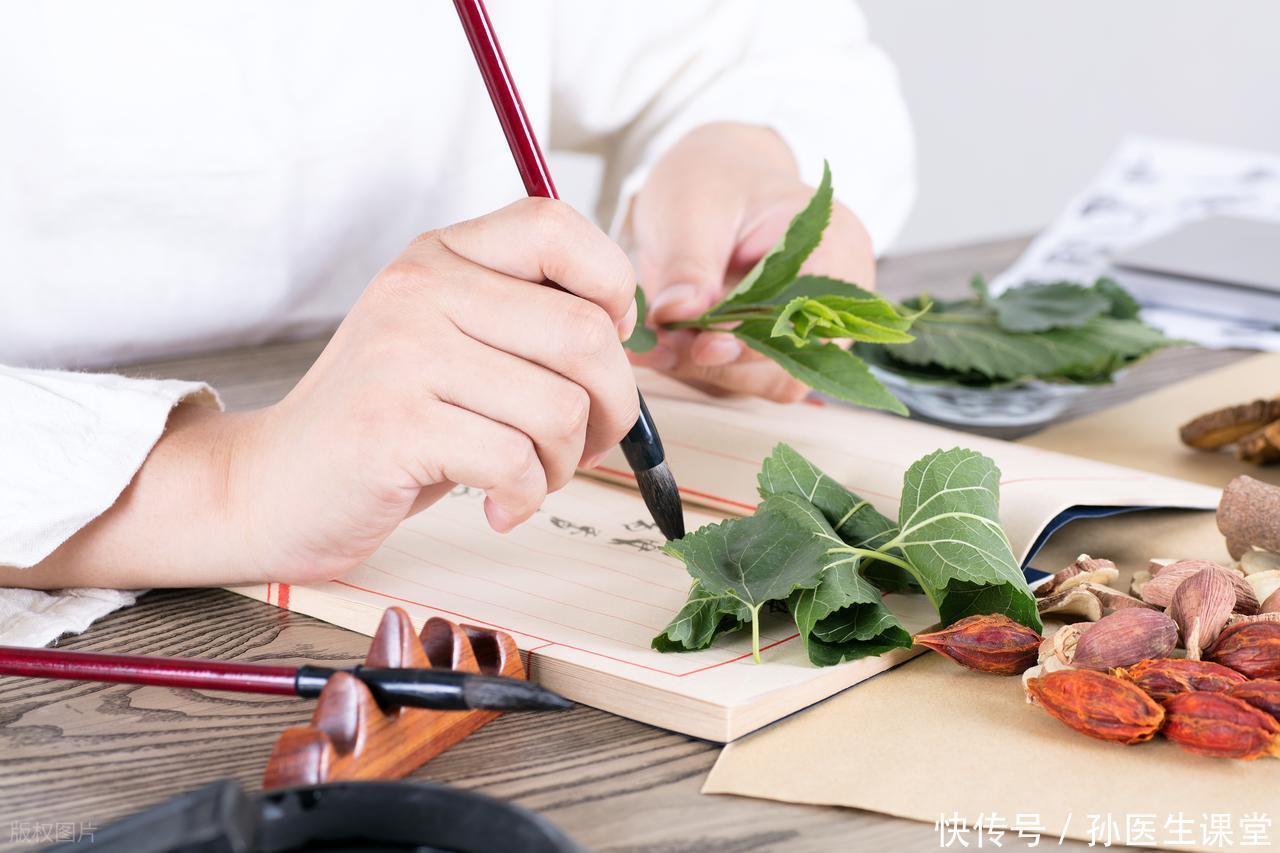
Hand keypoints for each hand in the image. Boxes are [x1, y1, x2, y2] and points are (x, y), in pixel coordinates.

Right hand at [24, 199, 639, 588]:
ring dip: (565, 464)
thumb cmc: (391, 424)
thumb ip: (526, 320)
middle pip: (584, 332)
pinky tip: (500, 507)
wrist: (275, 485)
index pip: (558, 225)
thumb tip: (627, 335)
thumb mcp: (453, 345)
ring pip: (559, 407)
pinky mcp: (392, 425)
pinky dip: (526, 498)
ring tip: (529, 479)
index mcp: (442, 255)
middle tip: (586, 443)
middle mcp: (421, 289)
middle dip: (613, 407)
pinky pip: (514, 462)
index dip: (610, 287)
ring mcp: (402, 353)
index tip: (603, 346)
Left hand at [626, 122, 876, 401]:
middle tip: (661, 347)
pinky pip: (751, 378)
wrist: (711, 181)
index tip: (700, 344)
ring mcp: (814, 326)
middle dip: (724, 361)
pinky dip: (707, 372)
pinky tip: (669, 350)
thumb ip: (688, 266)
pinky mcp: (782, 346)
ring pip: (772, 380)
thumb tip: (677, 316)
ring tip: (658, 346)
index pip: (809, 315)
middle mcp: (839, 293)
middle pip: (795, 359)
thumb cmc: (711, 182)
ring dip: (712, 372)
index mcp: (835, 243)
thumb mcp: (692, 209)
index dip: (755, 338)